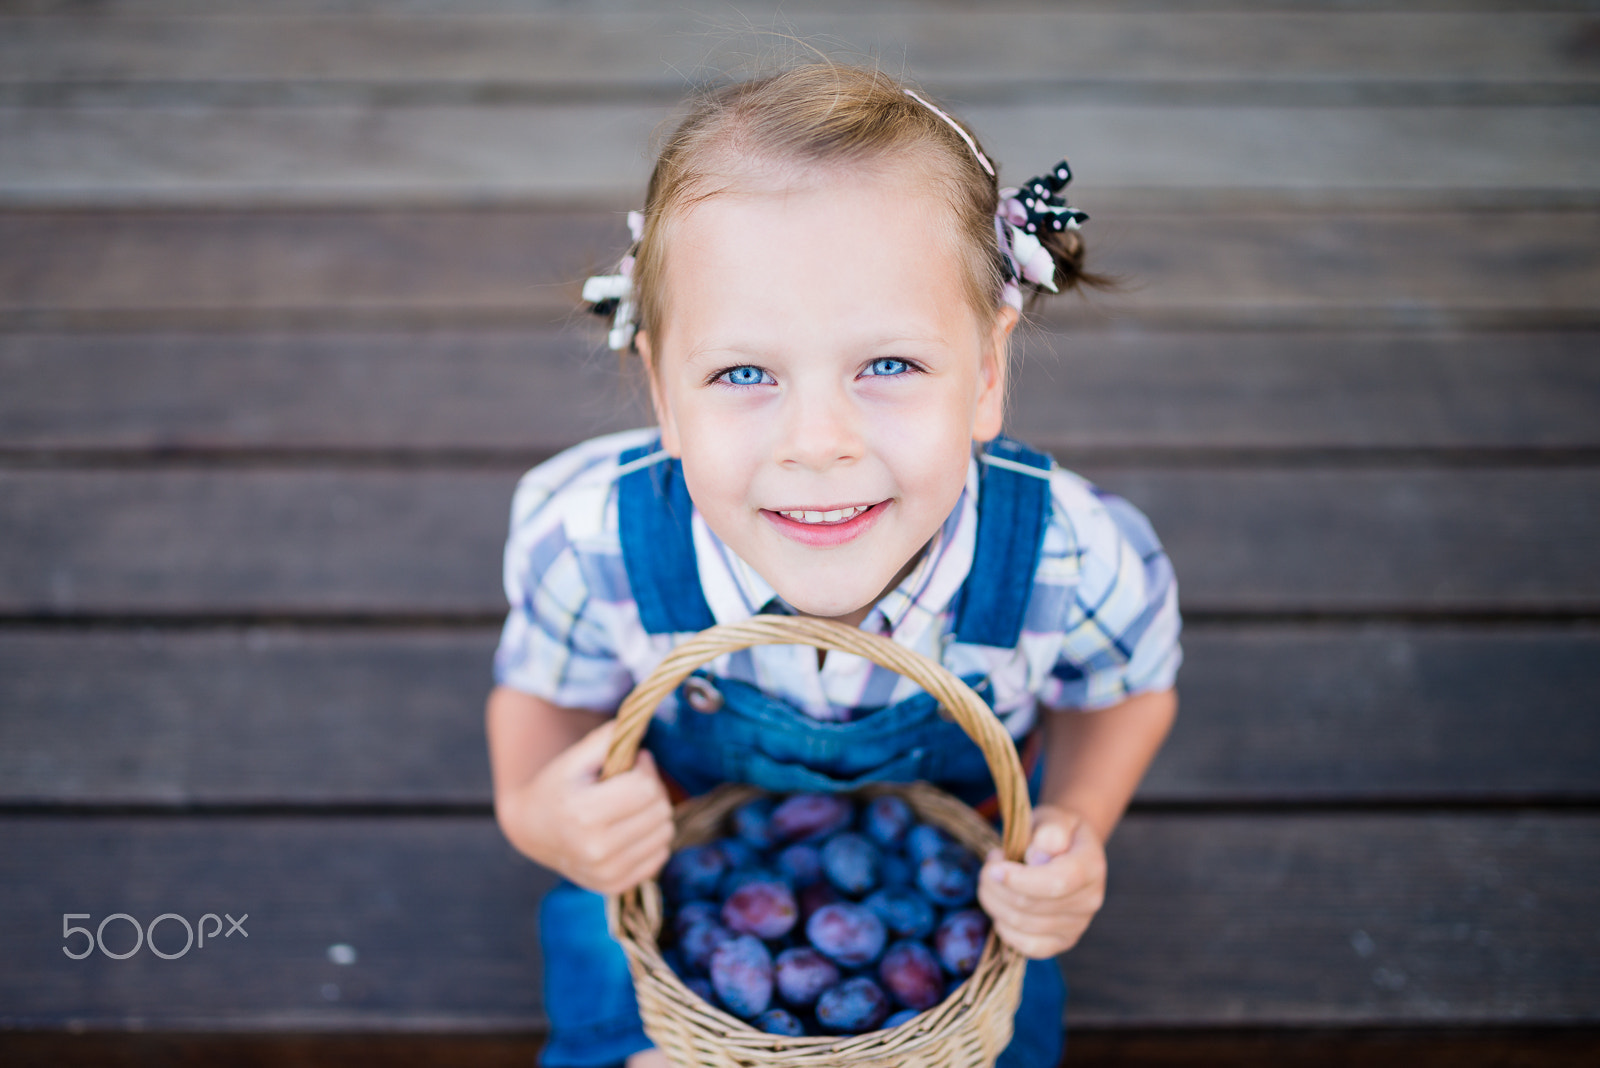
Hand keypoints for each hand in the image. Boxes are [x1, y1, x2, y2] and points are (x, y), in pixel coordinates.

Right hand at [501, 720, 674, 894]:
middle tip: (633, 783)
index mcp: (584, 814)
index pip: (646, 789)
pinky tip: (631, 829)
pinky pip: (660, 857)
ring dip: (655, 814)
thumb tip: (645, 724)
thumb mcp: (575, 758)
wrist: (533, 830)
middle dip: (653, 790)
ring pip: (665, 834)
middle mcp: (596, 850)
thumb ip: (609, 738)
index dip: (645, 769)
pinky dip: (652, 839)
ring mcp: (606, 873)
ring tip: (632, 806)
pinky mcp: (615, 886)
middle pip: (660, 811)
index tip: (633, 763)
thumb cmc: (557, 787)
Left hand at [977, 804, 1106, 958]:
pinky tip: (999, 907)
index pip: (1056, 882)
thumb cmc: (1056, 832)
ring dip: (994, 901)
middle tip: (991, 863)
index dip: (1019, 880)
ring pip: (1022, 924)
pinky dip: (1004, 928)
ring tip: (992, 878)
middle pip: (1031, 905)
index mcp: (1091, 866)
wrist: (1069, 849)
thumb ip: (1049, 831)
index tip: (994, 867)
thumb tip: (1037, 858)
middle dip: (997, 885)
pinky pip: (1028, 947)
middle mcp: (1090, 900)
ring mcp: (1078, 925)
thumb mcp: (1054, 818)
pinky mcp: (1062, 942)